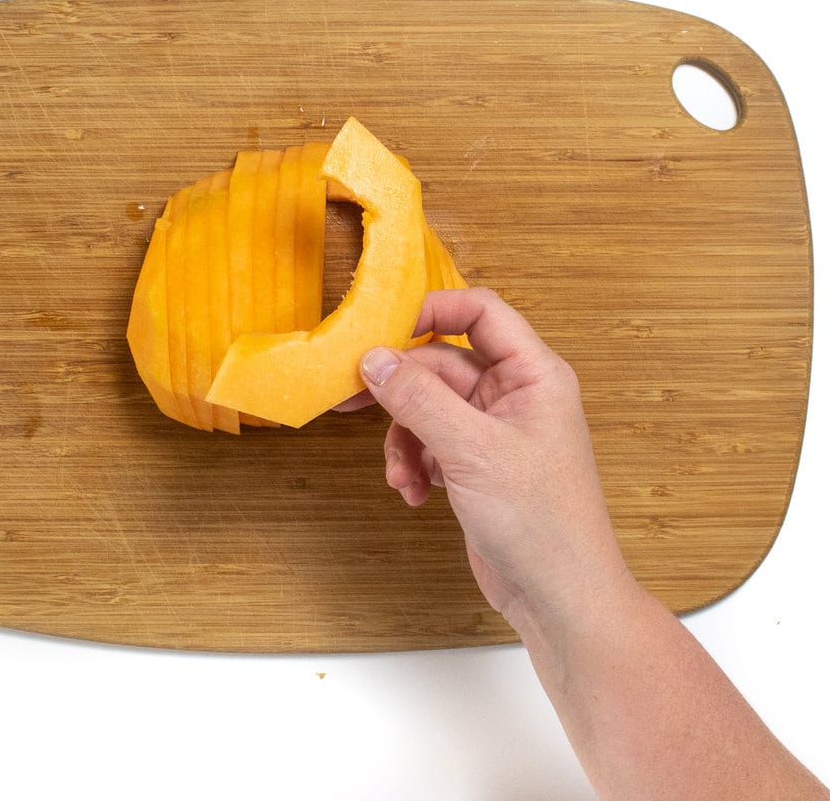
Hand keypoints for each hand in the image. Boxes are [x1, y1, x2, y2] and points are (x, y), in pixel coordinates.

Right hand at [352, 288, 628, 624]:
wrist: (560, 600)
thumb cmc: (541, 522)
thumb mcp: (472, 451)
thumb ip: (419, 399)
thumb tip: (372, 358)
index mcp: (532, 373)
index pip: (479, 311)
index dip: (431, 310)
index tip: (382, 330)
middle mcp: (514, 394)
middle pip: (441, 364)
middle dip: (400, 391)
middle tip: (350, 400)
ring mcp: (494, 430)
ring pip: (428, 407)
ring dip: (404, 438)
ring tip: (400, 475)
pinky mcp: (476, 463)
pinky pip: (430, 441)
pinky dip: (414, 462)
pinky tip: (415, 493)